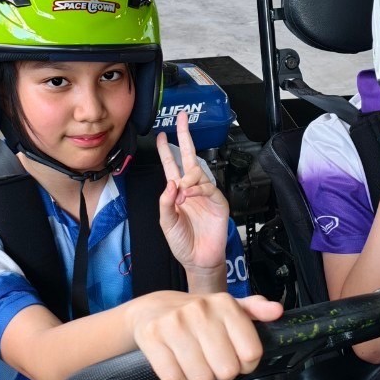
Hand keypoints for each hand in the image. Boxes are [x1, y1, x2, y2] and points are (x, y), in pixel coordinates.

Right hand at [129, 292, 282, 379]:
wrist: (151, 309)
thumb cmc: (194, 314)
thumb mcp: (226, 308)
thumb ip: (254, 310)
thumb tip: (276, 311)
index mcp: (224, 303)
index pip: (251, 353)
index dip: (246, 364)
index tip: (236, 358)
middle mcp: (200, 310)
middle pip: (227, 370)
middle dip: (221, 374)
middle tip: (212, 362)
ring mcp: (175, 324)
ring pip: (201, 379)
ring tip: (195, 365)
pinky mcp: (152, 338)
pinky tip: (180, 368)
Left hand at [156, 110, 231, 275]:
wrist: (199, 260)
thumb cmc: (183, 243)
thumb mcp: (166, 223)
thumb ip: (166, 203)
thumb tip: (170, 184)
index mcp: (177, 192)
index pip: (172, 165)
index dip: (166, 150)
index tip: (160, 135)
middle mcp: (192, 189)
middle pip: (188, 157)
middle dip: (184, 136)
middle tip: (182, 118)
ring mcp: (205, 194)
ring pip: (198, 172)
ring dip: (188, 177)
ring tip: (182, 191)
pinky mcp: (218, 202)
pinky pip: (208, 187)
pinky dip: (198, 189)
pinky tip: (190, 194)